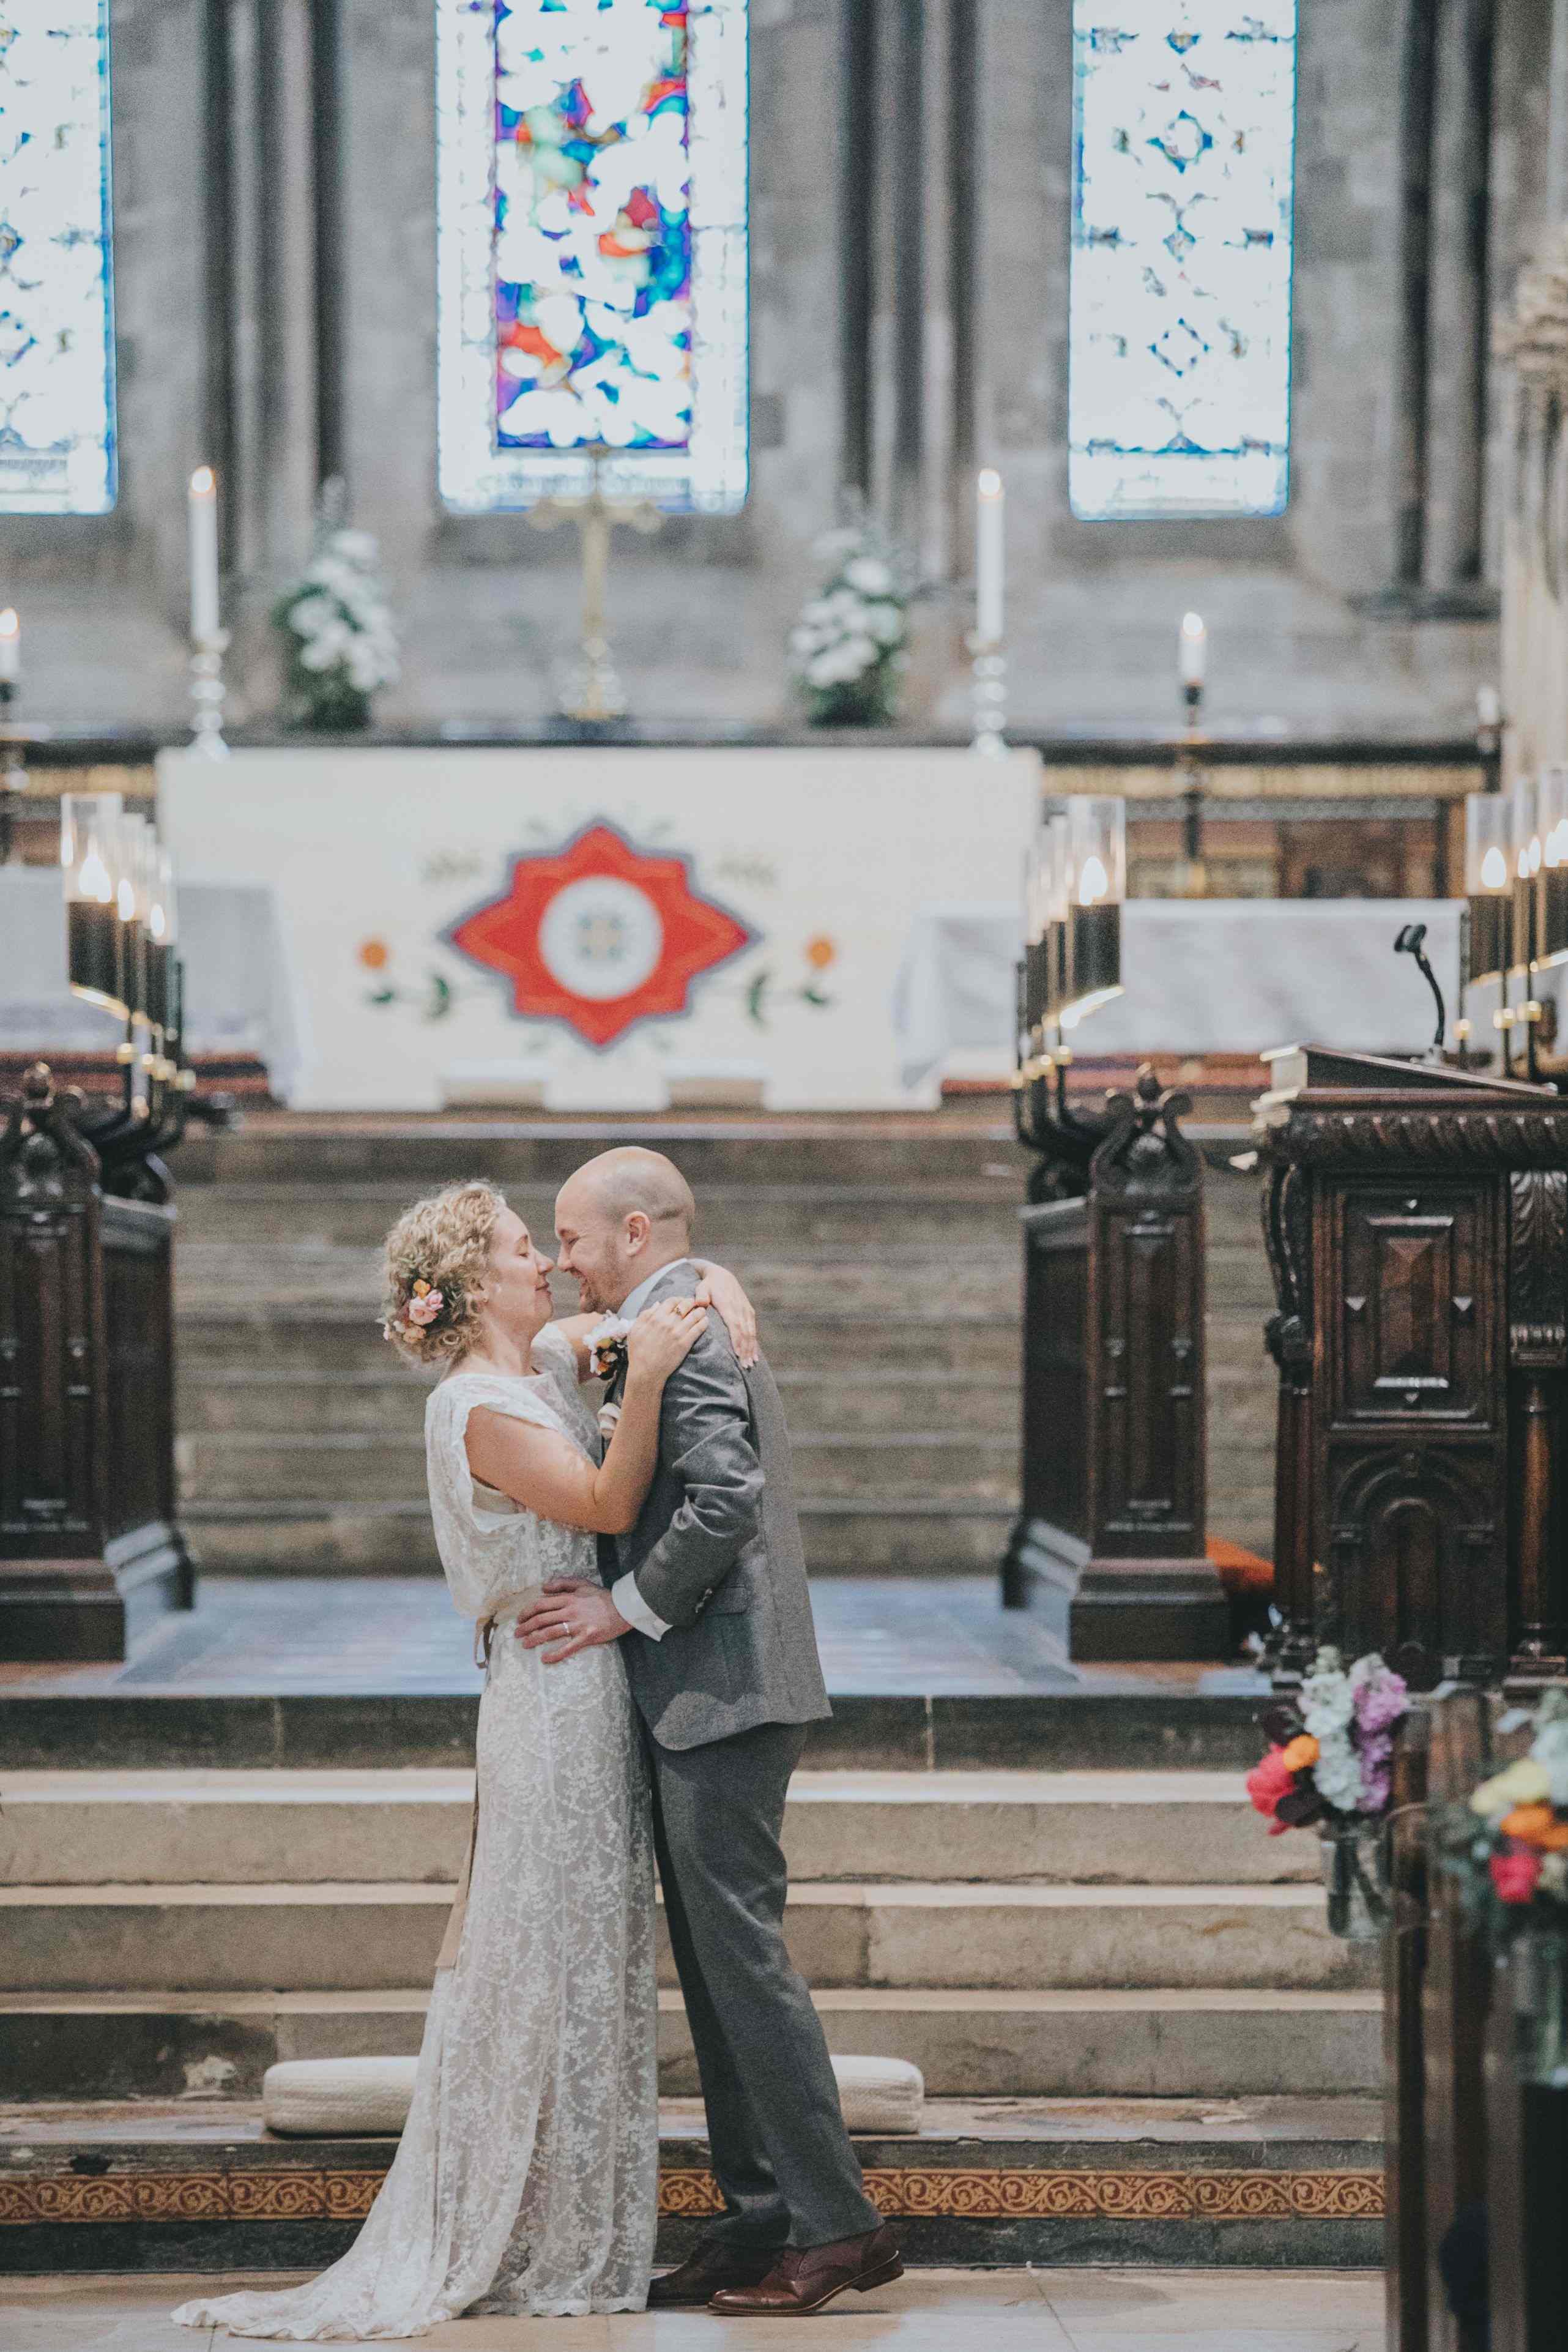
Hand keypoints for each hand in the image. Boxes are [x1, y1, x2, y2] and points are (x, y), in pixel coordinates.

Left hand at [514, 1577, 630, 1663]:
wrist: (624, 1607)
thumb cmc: (603, 1596)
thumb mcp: (583, 1583)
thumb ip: (563, 1583)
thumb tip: (543, 1587)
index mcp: (568, 1598)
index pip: (541, 1604)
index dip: (527, 1612)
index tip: (519, 1619)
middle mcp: (570, 1611)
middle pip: (542, 1619)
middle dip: (526, 1627)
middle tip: (517, 1634)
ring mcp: (578, 1625)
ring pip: (550, 1632)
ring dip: (535, 1639)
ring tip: (525, 1645)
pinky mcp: (587, 1637)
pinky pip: (568, 1648)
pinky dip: (555, 1654)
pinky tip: (545, 1658)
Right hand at [624, 1297, 707, 1383]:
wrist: (646, 1372)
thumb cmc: (638, 1352)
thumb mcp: (635, 1330)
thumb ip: (645, 1315)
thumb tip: (657, 1304)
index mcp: (655, 1318)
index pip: (672, 1301)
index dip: (679, 1299)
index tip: (682, 1301)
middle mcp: (667, 1323)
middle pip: (685, 1305)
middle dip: (691, 1303)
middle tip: (695, 1304)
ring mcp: (677, 1332)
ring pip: (694, 1315)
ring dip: (700, 1311)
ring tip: (702, 1312)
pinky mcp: (685, 1343)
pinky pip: (699, 1328)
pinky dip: (704, 1322)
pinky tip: (705, 1321)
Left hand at [693, 1263, 758, 1367]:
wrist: (722, 1275)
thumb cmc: (708, 1285)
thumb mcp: (702, 1287)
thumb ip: (700, 1295)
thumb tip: (701, 1303)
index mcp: (729, 1305)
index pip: (735, 1325)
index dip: (738, 1340)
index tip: (738, 1354)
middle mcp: (740, 1309)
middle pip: (745, 1332)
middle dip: (746, 1350)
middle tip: (745, 1366)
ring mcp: (746, 1311)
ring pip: (751, 1332)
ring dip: (751, 1349)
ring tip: (750, 1364)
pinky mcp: (749, 1312)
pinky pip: (753, 1329)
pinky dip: (754, 1343)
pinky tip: (755, 1355)